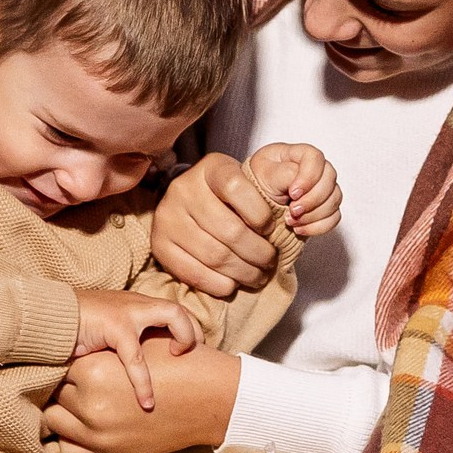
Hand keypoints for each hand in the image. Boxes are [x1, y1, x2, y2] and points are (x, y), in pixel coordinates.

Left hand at [44, 341, 238, 452]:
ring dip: (63, 410)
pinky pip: (69, 450)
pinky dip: (71, 437)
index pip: (55, 366)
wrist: (210, 400)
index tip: (67, 356)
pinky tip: (82, 424)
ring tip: (76, 400)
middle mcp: (92, 408)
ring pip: (55, 422)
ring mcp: (99, 438)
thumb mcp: (131, 347)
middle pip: (52, 393)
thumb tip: (58, 355)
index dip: (63, 359)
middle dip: (63, 384)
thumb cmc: (173, 363)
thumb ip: (92, 352)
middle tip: (73, 377)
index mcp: (93, 373)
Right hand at [75, 288, 198, 411]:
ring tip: (180, 365)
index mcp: (134, 306)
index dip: (186, 330)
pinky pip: (136, 357)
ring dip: (184, 339)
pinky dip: (143, 383)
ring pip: (172, 315)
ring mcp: (128, 312)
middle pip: (180, 308)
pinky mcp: (115, 326)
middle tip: (194, 357)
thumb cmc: (70, 333)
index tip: (189, 354)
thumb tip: (133, 372)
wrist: (44, 319)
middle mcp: (136, 305)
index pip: (171, 311)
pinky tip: (146, 404)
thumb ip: (120, 346)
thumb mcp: (102, 337)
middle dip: (194, 332)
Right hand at [152, 153, 282, 297]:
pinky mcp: (160, 245)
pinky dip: (219, 283)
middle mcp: (184, 190)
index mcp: (210, 169)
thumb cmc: (226, 197)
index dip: (260, 214)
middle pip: (230, 230)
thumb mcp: (246, 182)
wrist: (185, 203)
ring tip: (257, 275)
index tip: (271, 229)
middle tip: (270, 262)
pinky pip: (194, 273)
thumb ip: (268, 191)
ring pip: (215, 255)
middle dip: (258, 253)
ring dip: (243, 272)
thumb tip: (292, 214)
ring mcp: (168, 218)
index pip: (237, 188)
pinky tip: (232, 283)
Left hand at [247, 141, 340, 237]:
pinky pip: (334, 217)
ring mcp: (322, 188)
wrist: (253, 206)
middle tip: (292, 210)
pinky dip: (318, 226)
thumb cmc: (257, 184)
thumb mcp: (264, 174)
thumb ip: (284, 174)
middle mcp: (314, 169)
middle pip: (329, 179)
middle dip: (312, 200)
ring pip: (334, 200)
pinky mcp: (324, 207)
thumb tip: (301, 184)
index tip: (293, 193)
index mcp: (297, 154)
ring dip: (313, 215)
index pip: (315, 158)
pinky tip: (299, 228)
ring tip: (291, 220)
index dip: (309, 177)